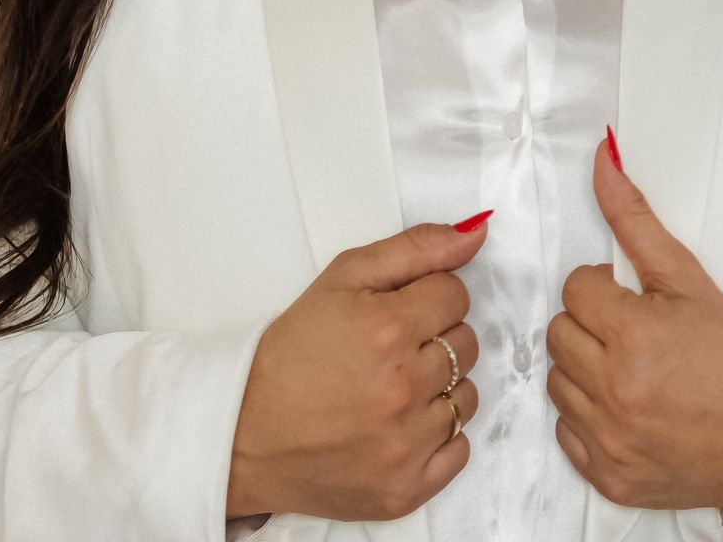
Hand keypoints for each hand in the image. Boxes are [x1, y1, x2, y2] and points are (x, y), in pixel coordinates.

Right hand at [226, 214, 488, 522]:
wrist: (247, 433)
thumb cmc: (293, 353)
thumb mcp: (343, 278)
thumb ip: (415, 249)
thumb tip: (475, 233)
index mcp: (389, 328)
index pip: (456, 294)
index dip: (427, 297)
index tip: (397, 313)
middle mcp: (404, 387)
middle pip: (466, 343)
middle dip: (434, 339)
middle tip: (388, 350)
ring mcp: (408, 444)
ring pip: (467, 395)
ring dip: (438, 388)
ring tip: (391, 388)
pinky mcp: (407, 488)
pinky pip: (460, 449)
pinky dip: (437, 437)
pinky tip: (400, 426)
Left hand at [545, 131, 722, 512]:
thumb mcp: (687, 278)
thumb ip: (635, 218)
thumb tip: (602, 160)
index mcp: (633, 335)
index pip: (575, 288)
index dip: (604, 290)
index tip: (634, 303)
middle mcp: (614, 390)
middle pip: (560, 332)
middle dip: (591, 327)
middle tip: (633, 335)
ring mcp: (608, 438)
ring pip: (558, 381)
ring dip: (585, 370)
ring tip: (631, 371)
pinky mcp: (608, 475)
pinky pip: (566, 432)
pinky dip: (589, 419)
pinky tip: (626, 408)